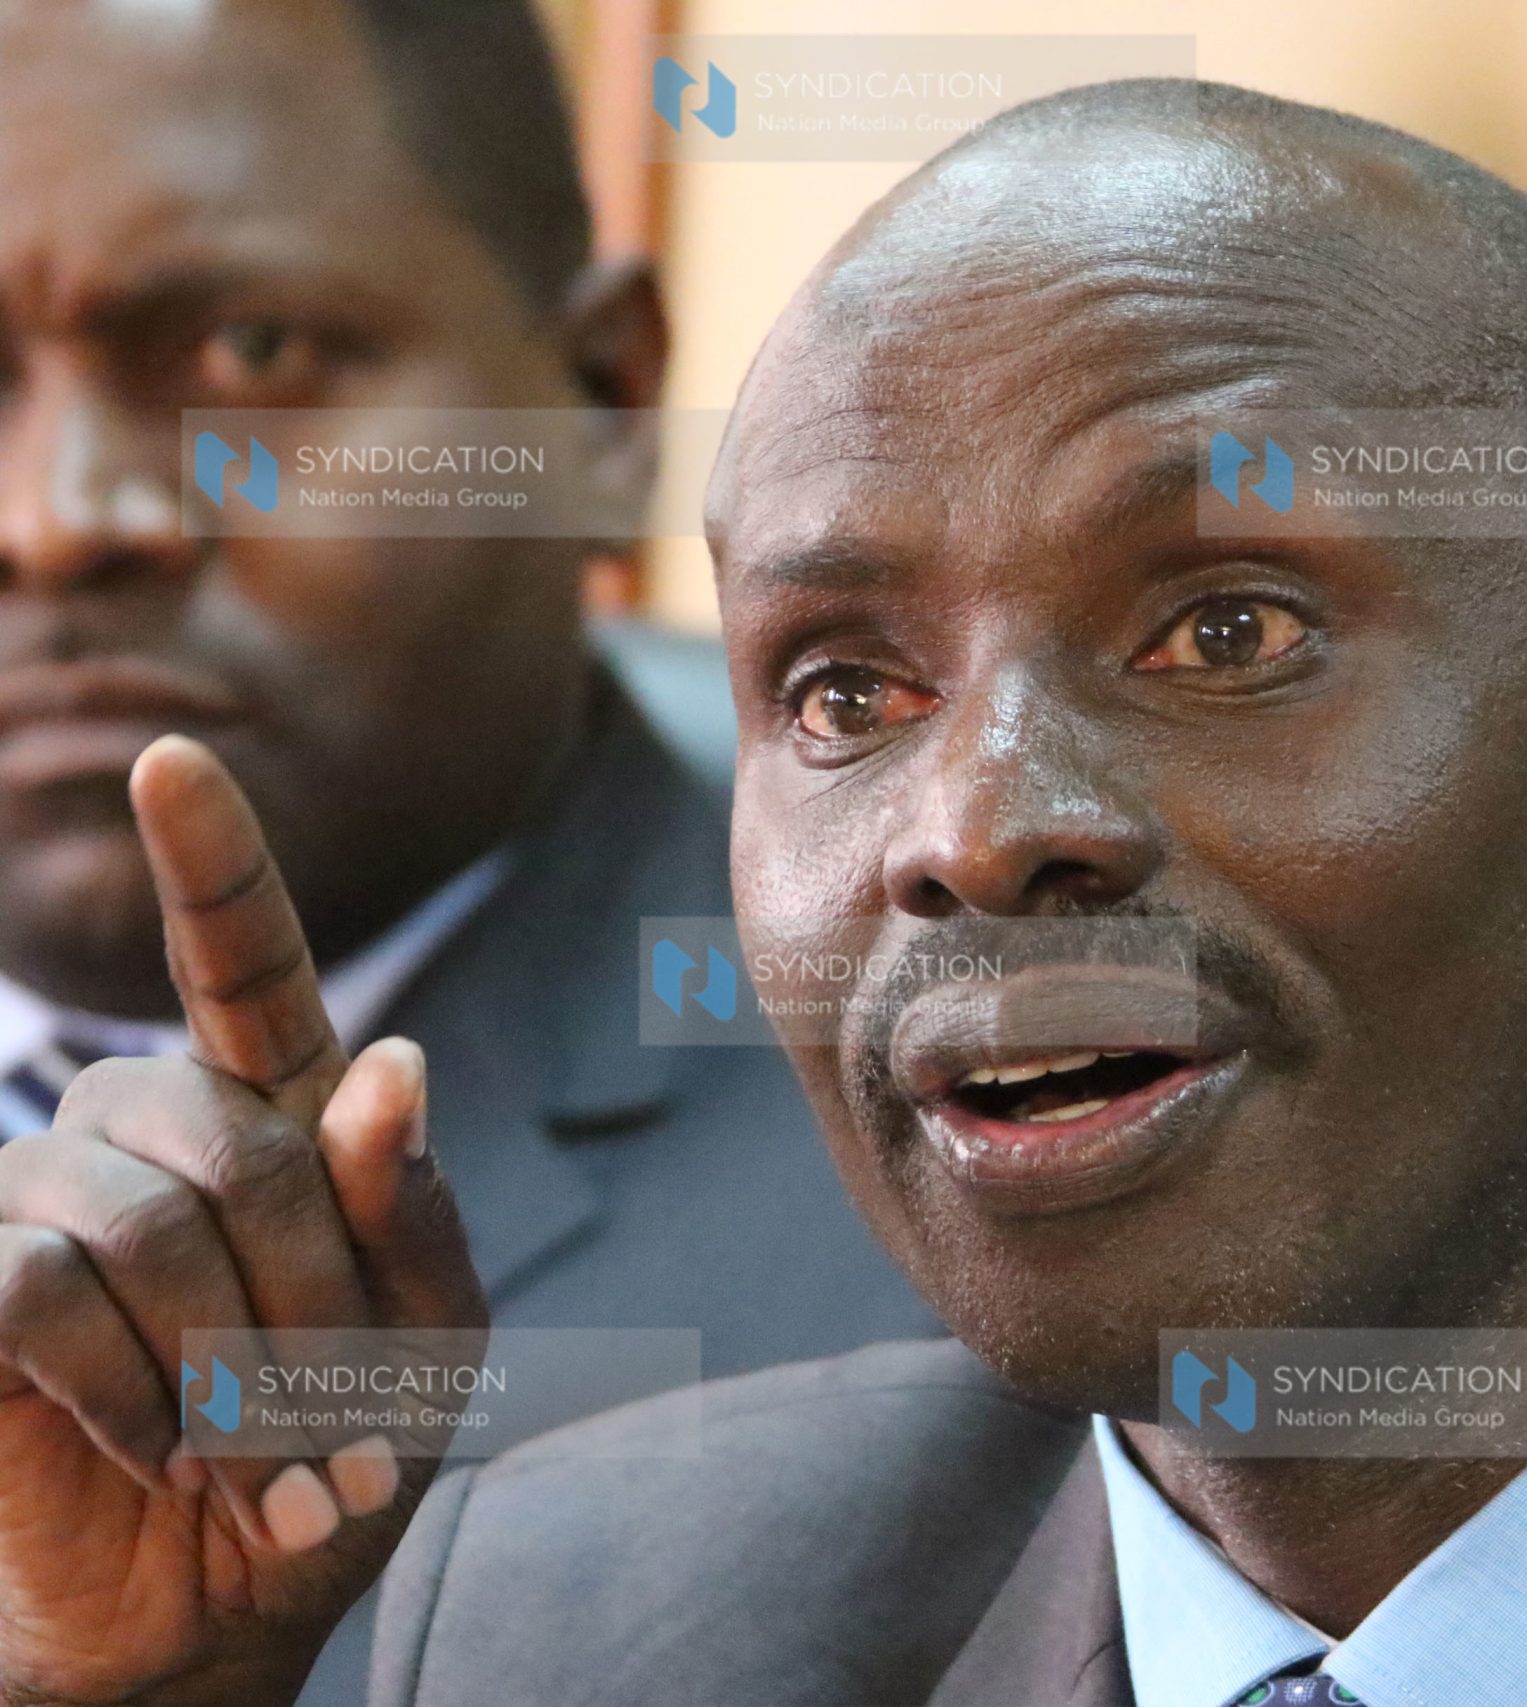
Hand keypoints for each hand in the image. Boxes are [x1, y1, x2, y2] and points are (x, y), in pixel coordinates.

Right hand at [0, 737, 486, 1706]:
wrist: (214, 1619)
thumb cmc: (334, 1465)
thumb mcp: (425, 1346)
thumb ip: (412, 1212)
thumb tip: (391, 1063)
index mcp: (278, 1122)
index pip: (247, 971)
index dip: (214, 868)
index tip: (175, 764)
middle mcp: (149, 1135)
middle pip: (232, 1137)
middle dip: (305, 1296)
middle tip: (323, 1414)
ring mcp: (41, 1202)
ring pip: (138, 1216)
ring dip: (223, 1360)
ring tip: (244, 1449)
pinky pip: (36, 1286)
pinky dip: (122, 1388)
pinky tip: (152, 1447)